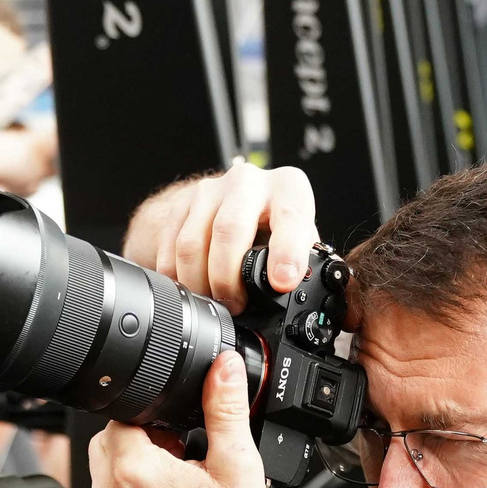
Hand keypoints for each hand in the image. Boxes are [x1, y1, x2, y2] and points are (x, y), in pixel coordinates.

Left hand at [88, 352, 270, 487]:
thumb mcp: (237, 465)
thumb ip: (226, 409)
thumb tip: (222, 368)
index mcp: (134, 469)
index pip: (123, 414)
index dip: (154, 416)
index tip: (178, 432)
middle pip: (110, 439)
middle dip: (143, 438)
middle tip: (180, 455)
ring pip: (106, 469)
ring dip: (135, 466)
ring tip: (176, 482)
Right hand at [122, 160, 319, 308]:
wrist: (233, 202)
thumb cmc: (275, 225)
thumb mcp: (300, 237)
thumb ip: (306, 261)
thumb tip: (316, 295)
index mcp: (288, 189)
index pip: (289, 216)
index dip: (286, 252)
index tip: (283, 282)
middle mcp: (248, 182)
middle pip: (229, 229)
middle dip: (228, 278)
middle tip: (235, 305)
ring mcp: (210, 190)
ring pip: (193, 242)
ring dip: (200, 282)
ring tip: (214, 302)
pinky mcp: (181, 204)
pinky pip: (170, 247)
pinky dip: (177, 277)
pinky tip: (191, 290)